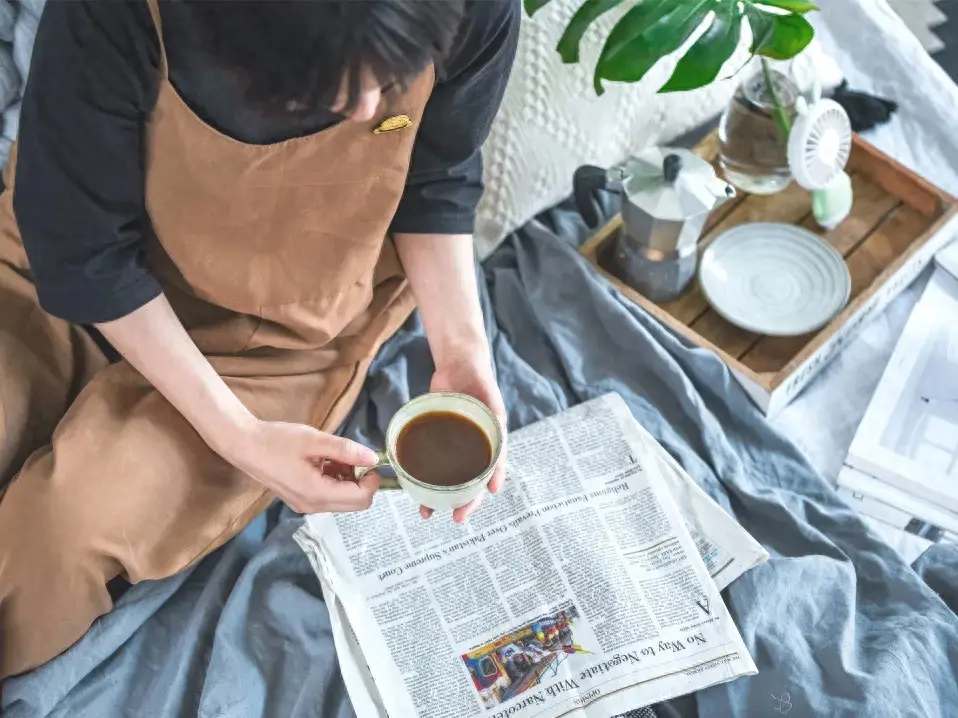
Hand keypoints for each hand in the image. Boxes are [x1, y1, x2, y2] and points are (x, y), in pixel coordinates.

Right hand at [219, 418, 380, 513]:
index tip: (370, 459)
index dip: (372, 480)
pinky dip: (335, 480)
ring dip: (348, 479)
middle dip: (361, 480)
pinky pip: (329, 496)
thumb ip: (346, 450)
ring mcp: (305, 505)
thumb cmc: (277, 441)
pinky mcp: (301, 500)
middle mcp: (313, 506)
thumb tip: (374, 458)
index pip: (360, 498)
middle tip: (352, 456)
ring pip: (343, 500)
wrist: (244, 445)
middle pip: (355, 504)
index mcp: (317, 493)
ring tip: (334, 456)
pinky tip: (325, 461)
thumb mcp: (314, 440)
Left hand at [427, 355, 507, 522]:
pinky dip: (423, 477)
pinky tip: (412, 487)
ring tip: (427, 512)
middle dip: (463, 502)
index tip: (484, 499)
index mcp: (492, 442)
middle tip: (455, 517)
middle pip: (470, 482)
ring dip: (439, 496)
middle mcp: (474, 448)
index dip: (488, 488)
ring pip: (448, 478)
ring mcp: (455, 446)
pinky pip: (430, 463)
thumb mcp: (491, 400)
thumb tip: (498, 449)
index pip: (493, 471)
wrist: (458, 363)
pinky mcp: (436, 439)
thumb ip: (494, 422)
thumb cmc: (479, 380)